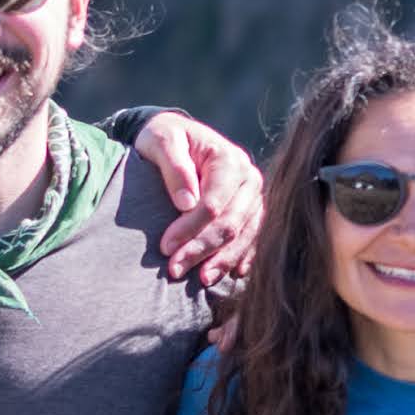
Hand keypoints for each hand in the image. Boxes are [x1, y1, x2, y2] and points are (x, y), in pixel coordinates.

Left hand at [136, 113, 265, 291]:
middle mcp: (249, 178)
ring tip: (202, 280)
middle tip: (175, 270)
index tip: (165, 247)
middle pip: (231, 223)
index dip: (190, 229)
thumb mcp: (161, 140)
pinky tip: (233, 275)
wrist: (177, 134)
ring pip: (245, 234)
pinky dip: (243, 256)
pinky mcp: (252, 210)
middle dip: (203, 249)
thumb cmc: (165, 137)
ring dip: (223, 260)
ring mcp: (254, 196)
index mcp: (229, 159)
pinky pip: (253, 237)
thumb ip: (174, 166)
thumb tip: (186, 203)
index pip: (213, 204)